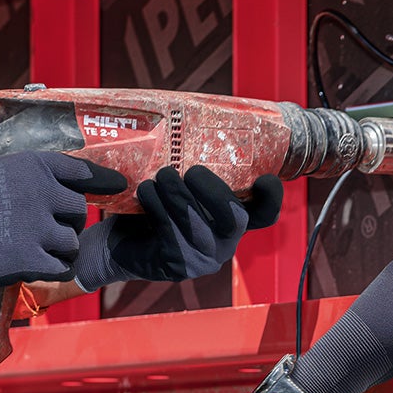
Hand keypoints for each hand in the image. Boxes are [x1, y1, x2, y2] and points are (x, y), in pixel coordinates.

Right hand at [0, 151, 124, 298]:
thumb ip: (16, 176)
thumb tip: (37, 180)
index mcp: (28, 166)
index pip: (79, 171)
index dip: (100, 180)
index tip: (118, 185)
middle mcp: (39, 192)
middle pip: (77, 211)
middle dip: (64, 223)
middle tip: (37, 232)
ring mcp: (37, 226)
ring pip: (71, 242)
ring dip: (56, 250)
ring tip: (24, 250)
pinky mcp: (30, 260)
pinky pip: (63, 267)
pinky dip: (52, 271)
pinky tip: (32, 269)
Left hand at [72, 166, 283, 290]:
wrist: (120, 246)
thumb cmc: (154, 209)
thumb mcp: (180, 190)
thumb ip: (192, 174)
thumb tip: (191, 126)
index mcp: (232, 223)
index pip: (265, 215)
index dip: (271, 198)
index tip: (265, 178)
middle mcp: (225, 244)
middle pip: (235, 219)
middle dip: (213, 191)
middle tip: (190, 172)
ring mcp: (203, 259)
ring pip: (197, 224)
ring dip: (178, 195)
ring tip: (162, 175)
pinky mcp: (177, 266)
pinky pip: (170, 232)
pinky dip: (157, 206)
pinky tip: (146, 192)